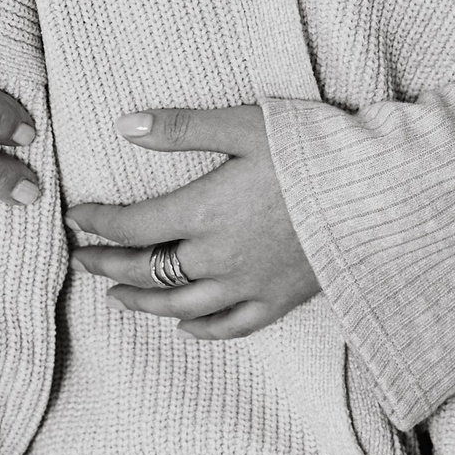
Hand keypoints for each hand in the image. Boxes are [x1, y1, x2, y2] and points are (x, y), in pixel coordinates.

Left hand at [67, 104, 320, 338]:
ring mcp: (248, 285)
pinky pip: (230, 326)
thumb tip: (125, 125)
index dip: (98, 223)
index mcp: (204, 211)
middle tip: (82, 260)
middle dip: (107, 265)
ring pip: (180, 305)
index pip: (132, 225)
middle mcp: (218, 257)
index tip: (77, 217)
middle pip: (146, 271)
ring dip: (142, 302)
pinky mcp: (279, 300)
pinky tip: (185, 325)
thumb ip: (183, 128)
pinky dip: (200, 329)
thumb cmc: (313, 152)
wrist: (377, 197)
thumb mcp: (245, 126)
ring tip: (117, 296)